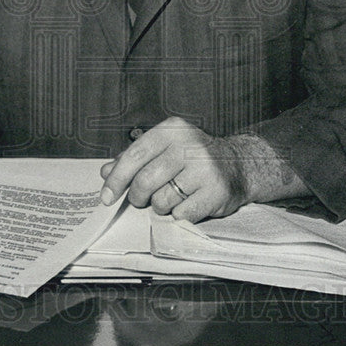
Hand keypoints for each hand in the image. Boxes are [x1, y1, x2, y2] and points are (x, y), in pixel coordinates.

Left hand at [99, 117, 247, 223]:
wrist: (239, 165)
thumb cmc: (194, 157)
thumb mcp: (165, 148)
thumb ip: (135, 158)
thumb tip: (106, 172)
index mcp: (173, 130)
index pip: (135, 155)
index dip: (117, 179)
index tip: (107, 196)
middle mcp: (190, 145)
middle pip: (145, 181)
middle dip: (137, 196)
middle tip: (141, 199)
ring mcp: (205, 168)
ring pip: (161, 201)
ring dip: (160, 206)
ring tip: (173, 196)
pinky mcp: (216, 192)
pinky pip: (181, 214)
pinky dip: (179, 214)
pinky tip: (189, 202)